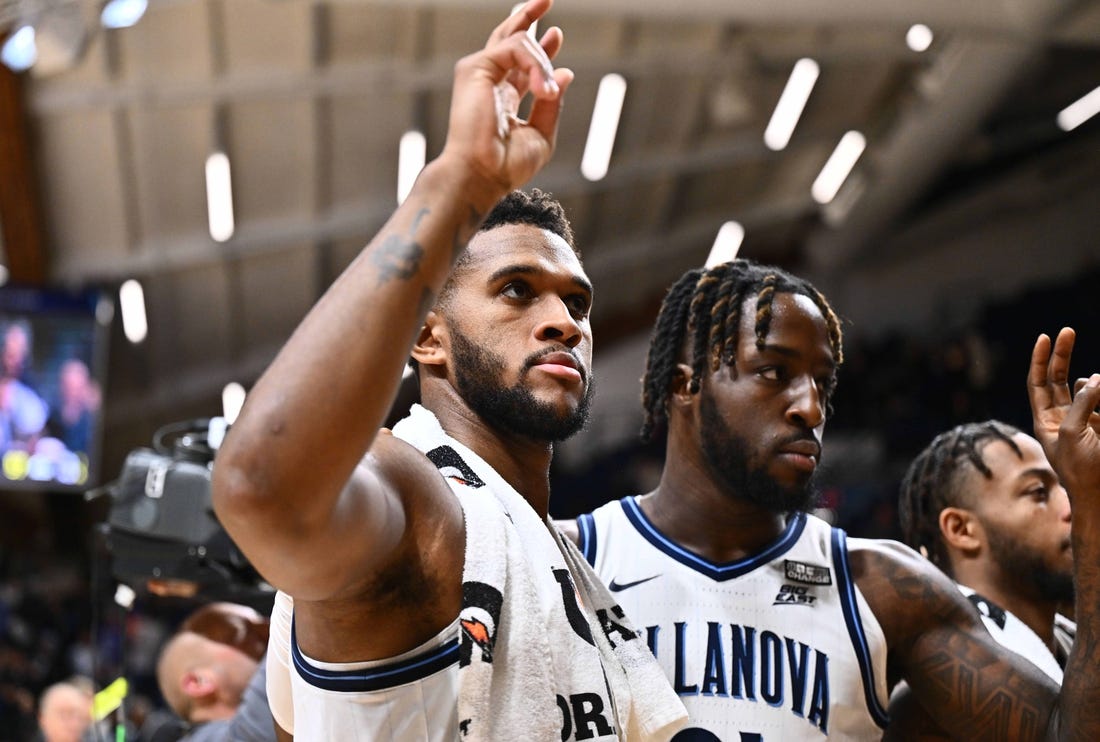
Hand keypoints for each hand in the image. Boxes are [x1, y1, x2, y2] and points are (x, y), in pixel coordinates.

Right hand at [441, 0, 574, 197]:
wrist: (481, 175)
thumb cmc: (506, 166)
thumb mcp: (541, 134)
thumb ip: (553, 103)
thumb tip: (566, 72)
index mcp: (502, 98)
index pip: (521, 63)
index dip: (542, 47)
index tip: (557, 34)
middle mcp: (489, 81)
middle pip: (508, 36)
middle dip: (528, 15)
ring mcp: (480, 72)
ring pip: (520, 41)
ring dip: (543, 59)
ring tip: (547, 93)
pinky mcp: (476, 67)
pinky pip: (515, 46)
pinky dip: (535, 63)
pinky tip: (542, 89)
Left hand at [1028, 327, 1099, 497]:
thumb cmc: (1081, 469)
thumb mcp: (1073, 432)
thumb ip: (1081, 403)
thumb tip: (1094, 378)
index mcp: (1044, 421)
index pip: (1038, 383)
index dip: (1040, 360)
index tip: (1045, 337)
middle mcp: (1062, 418)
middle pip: (1058, 379)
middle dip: (1063, 355)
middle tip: (1068, 331)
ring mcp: (1085, 421)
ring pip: (1087, 389)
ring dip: (1093, 384)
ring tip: (1097, 398)